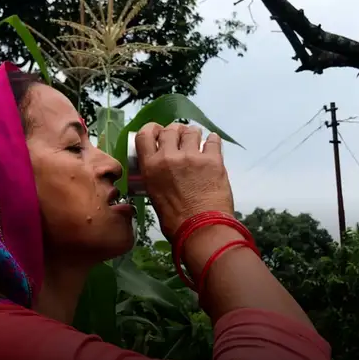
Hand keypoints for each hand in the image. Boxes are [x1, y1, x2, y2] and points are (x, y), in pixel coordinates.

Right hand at [134, 122, 234, 239]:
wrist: (201, 230)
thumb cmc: (175, 221)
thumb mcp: (155, 196)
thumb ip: (156, 177)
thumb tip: (162, 171)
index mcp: (151, 167)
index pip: (145, 135)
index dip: (151, 130)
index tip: (157, 132)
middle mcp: (169, 157)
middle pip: (170, 130)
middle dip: (175, 132)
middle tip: (180, 138)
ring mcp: (192, 157)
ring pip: (191, 131)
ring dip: (193, 134)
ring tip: (196, 141)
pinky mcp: (213, 160)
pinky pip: (213, 140)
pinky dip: (212, 141)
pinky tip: (212, 144)